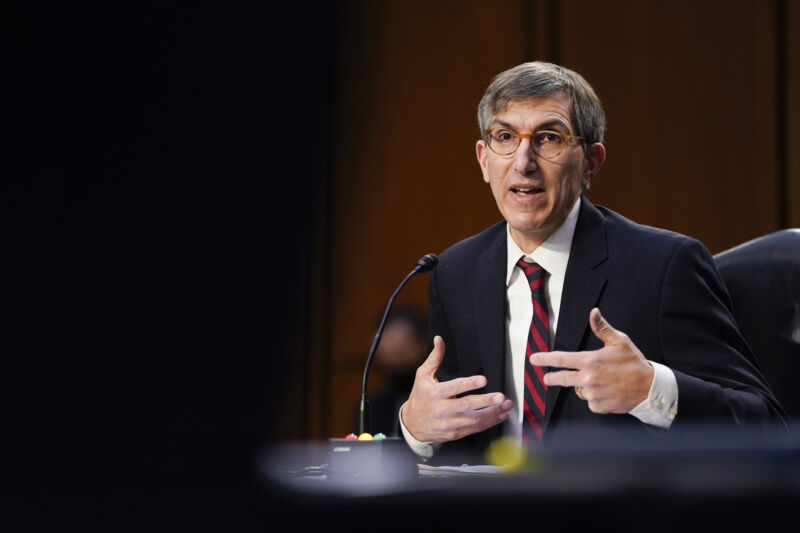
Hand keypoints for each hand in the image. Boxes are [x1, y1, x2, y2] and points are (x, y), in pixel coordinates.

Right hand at [401, 335, 512, 442]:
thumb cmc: (420, 396)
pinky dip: (489, 422)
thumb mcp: (423, 375)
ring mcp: (448, 423)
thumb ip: (435, 358)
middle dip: (485, 401)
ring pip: (473, 420)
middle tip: (500, 397)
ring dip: (492, 413)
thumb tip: (439, 339)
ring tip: (506, 405)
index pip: (454, 387)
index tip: (483, 380)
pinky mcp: (454, 434)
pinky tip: (499, 415)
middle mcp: (441, 409)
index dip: (469, 384)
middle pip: (466, 406)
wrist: (412, 424)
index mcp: (434, 393)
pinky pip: (475, 429)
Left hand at [530, 308, 653, 413]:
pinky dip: (596, 398)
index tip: (534, 359)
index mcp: (590, 361)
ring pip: (579, 390)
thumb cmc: (634, 363)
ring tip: (602, 381)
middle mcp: (588, 379)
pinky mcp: (599, 407)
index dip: (545, 359)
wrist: (650, 389)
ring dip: (584, 386)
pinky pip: (591, 402)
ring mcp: (593, 394)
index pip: (561, 359)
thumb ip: (602, 328)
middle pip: (561, 379)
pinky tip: (608, 392)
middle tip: (546, 378)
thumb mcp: (619, 341)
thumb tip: (593, 312)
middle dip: (551, 378)